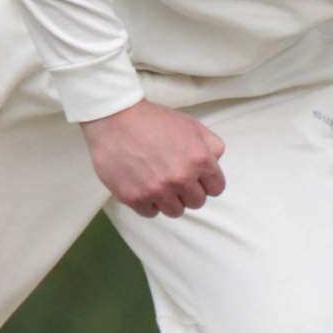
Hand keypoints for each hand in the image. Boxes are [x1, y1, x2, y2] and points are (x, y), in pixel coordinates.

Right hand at [80, 99, 225, 218]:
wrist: (116, 118)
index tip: (197, 178)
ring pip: (175, 211)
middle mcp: (181, 178)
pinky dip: (149, 203)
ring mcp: (158, 191)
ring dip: (170, 200)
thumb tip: (215, 163)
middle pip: (197, 202)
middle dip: (189, 191)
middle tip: (176, 179)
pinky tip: (144, 186)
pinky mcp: (135, 198)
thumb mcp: (192, 125)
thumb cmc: (155, 120)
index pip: (216, 188)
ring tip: (160, 183)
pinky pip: (151, 213)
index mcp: (199, 159)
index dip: (207, 182)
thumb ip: (211, 145)